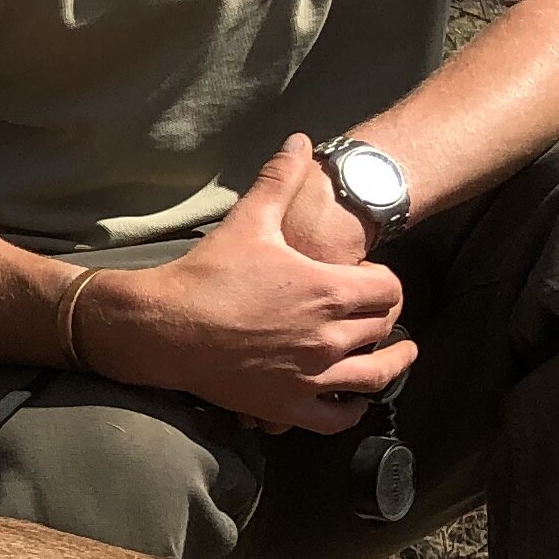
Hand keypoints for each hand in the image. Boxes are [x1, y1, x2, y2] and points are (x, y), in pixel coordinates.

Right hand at [82, 138, 414, 432]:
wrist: (163, 327)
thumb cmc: (207, 273)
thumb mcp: (249, 220)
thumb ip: (281, 179)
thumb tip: (300, 140)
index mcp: (328, 290)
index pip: (391, 289)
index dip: (384, 282)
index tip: (368, 280)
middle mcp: (329, 337)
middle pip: (385, 329)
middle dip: (384, 317)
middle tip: (371, 312)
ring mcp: (311, 375)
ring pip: (376, 377)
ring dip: (390, 364)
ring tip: (395, 356)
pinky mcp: (288, 405)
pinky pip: (338, 418)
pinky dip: (352, 407)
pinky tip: (351, 396)